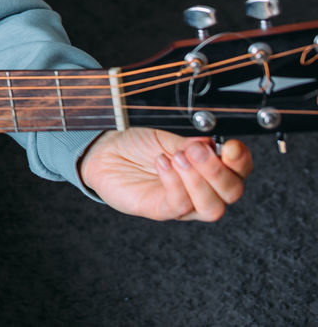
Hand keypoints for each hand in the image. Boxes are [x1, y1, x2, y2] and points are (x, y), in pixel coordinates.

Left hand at [79, 128, 252, 221]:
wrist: (105, 151)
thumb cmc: (137, 143)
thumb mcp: (167, 135)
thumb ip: (192, 142)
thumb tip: (215, 144)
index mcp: (210, 168)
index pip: (240, 170)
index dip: (241, 160)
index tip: (229, 146)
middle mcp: (202, 189)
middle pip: (232, 192)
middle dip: (218, 170)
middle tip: (195, 150)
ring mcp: (184, 204)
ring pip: (212, 207)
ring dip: (198, 181)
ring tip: (177, 157)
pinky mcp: (161, 210)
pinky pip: (180, 205)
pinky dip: (174, 183)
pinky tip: (162, 163)